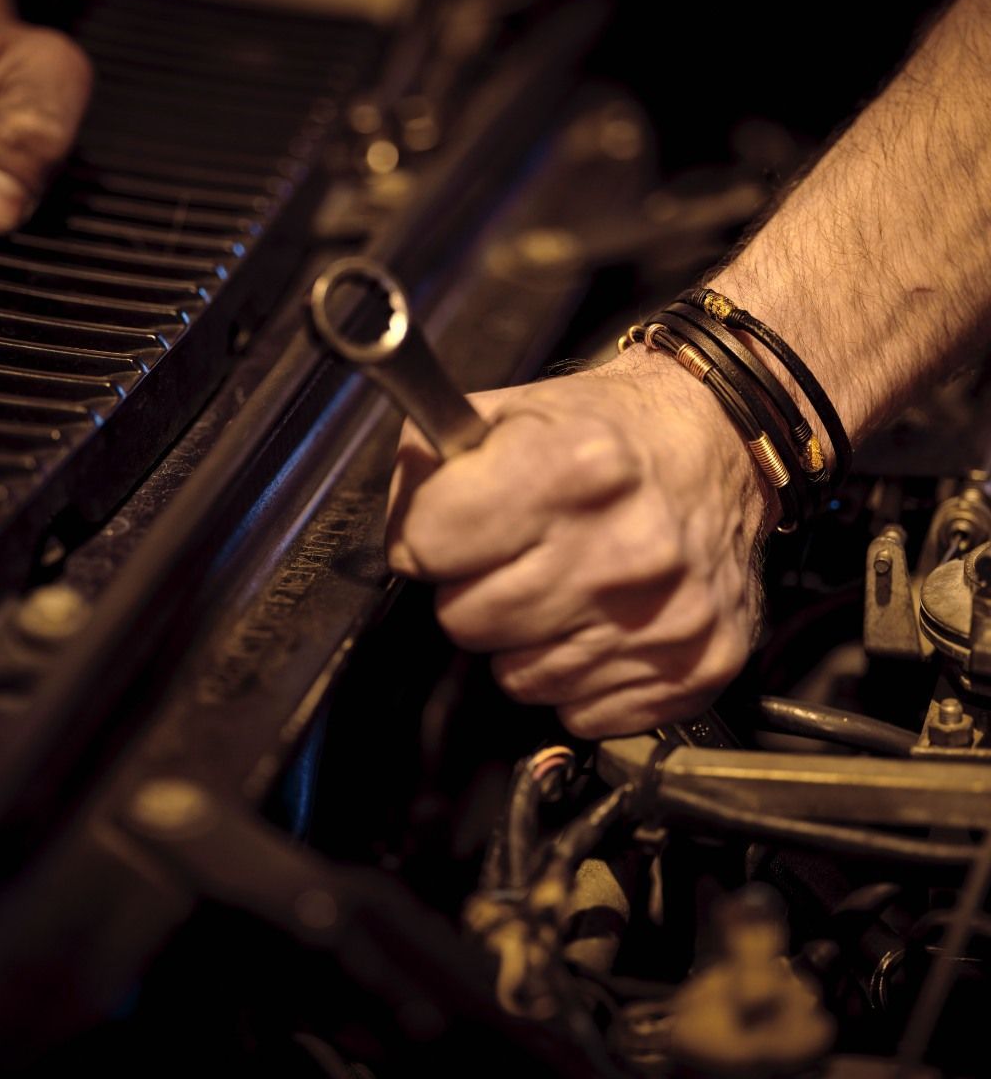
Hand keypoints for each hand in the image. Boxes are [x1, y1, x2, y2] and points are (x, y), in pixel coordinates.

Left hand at [385, 349, 769, 737]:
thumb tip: (402, 541)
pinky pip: (580, 711)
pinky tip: (602, 622)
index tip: (453, 528)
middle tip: (514, 557)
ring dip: (525, 640)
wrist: (720, 445)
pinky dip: (579, 676)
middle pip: (465, 621)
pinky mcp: (696, 668)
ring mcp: (665, 618)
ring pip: (517, 679)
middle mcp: (626, 549)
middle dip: (473, 590)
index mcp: (573, 469)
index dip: (428, 537)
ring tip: (562, 585)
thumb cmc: (609, 433)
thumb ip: (430, 463)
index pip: (426, 546)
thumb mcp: (510, 410)